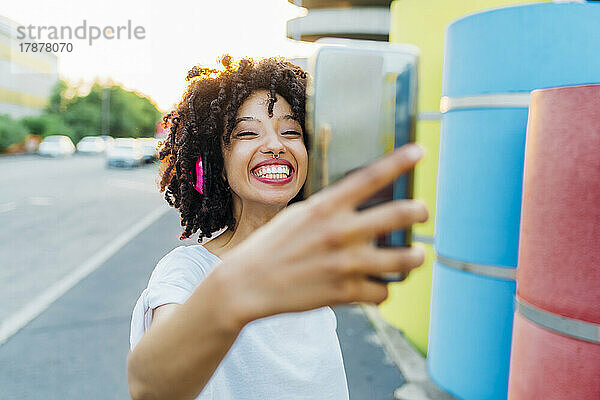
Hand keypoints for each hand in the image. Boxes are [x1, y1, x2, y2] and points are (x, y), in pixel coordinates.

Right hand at [218, 144, 428, 325]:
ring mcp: (345, 263)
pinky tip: (377, 286)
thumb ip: (330, 209)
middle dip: (418, 211)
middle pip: (397, 215)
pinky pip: (381, 291)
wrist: (247, 284)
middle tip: (421, 212)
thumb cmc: (272, 246)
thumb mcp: (299, 215)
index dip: (398, 161)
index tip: (420, 151)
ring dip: (414, 257)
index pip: (369, 177)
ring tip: (416, 256)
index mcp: (326, 207)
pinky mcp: (345, 292)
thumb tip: (359, 204)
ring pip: (402, 259)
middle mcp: (339, 231)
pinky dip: (382, 289)